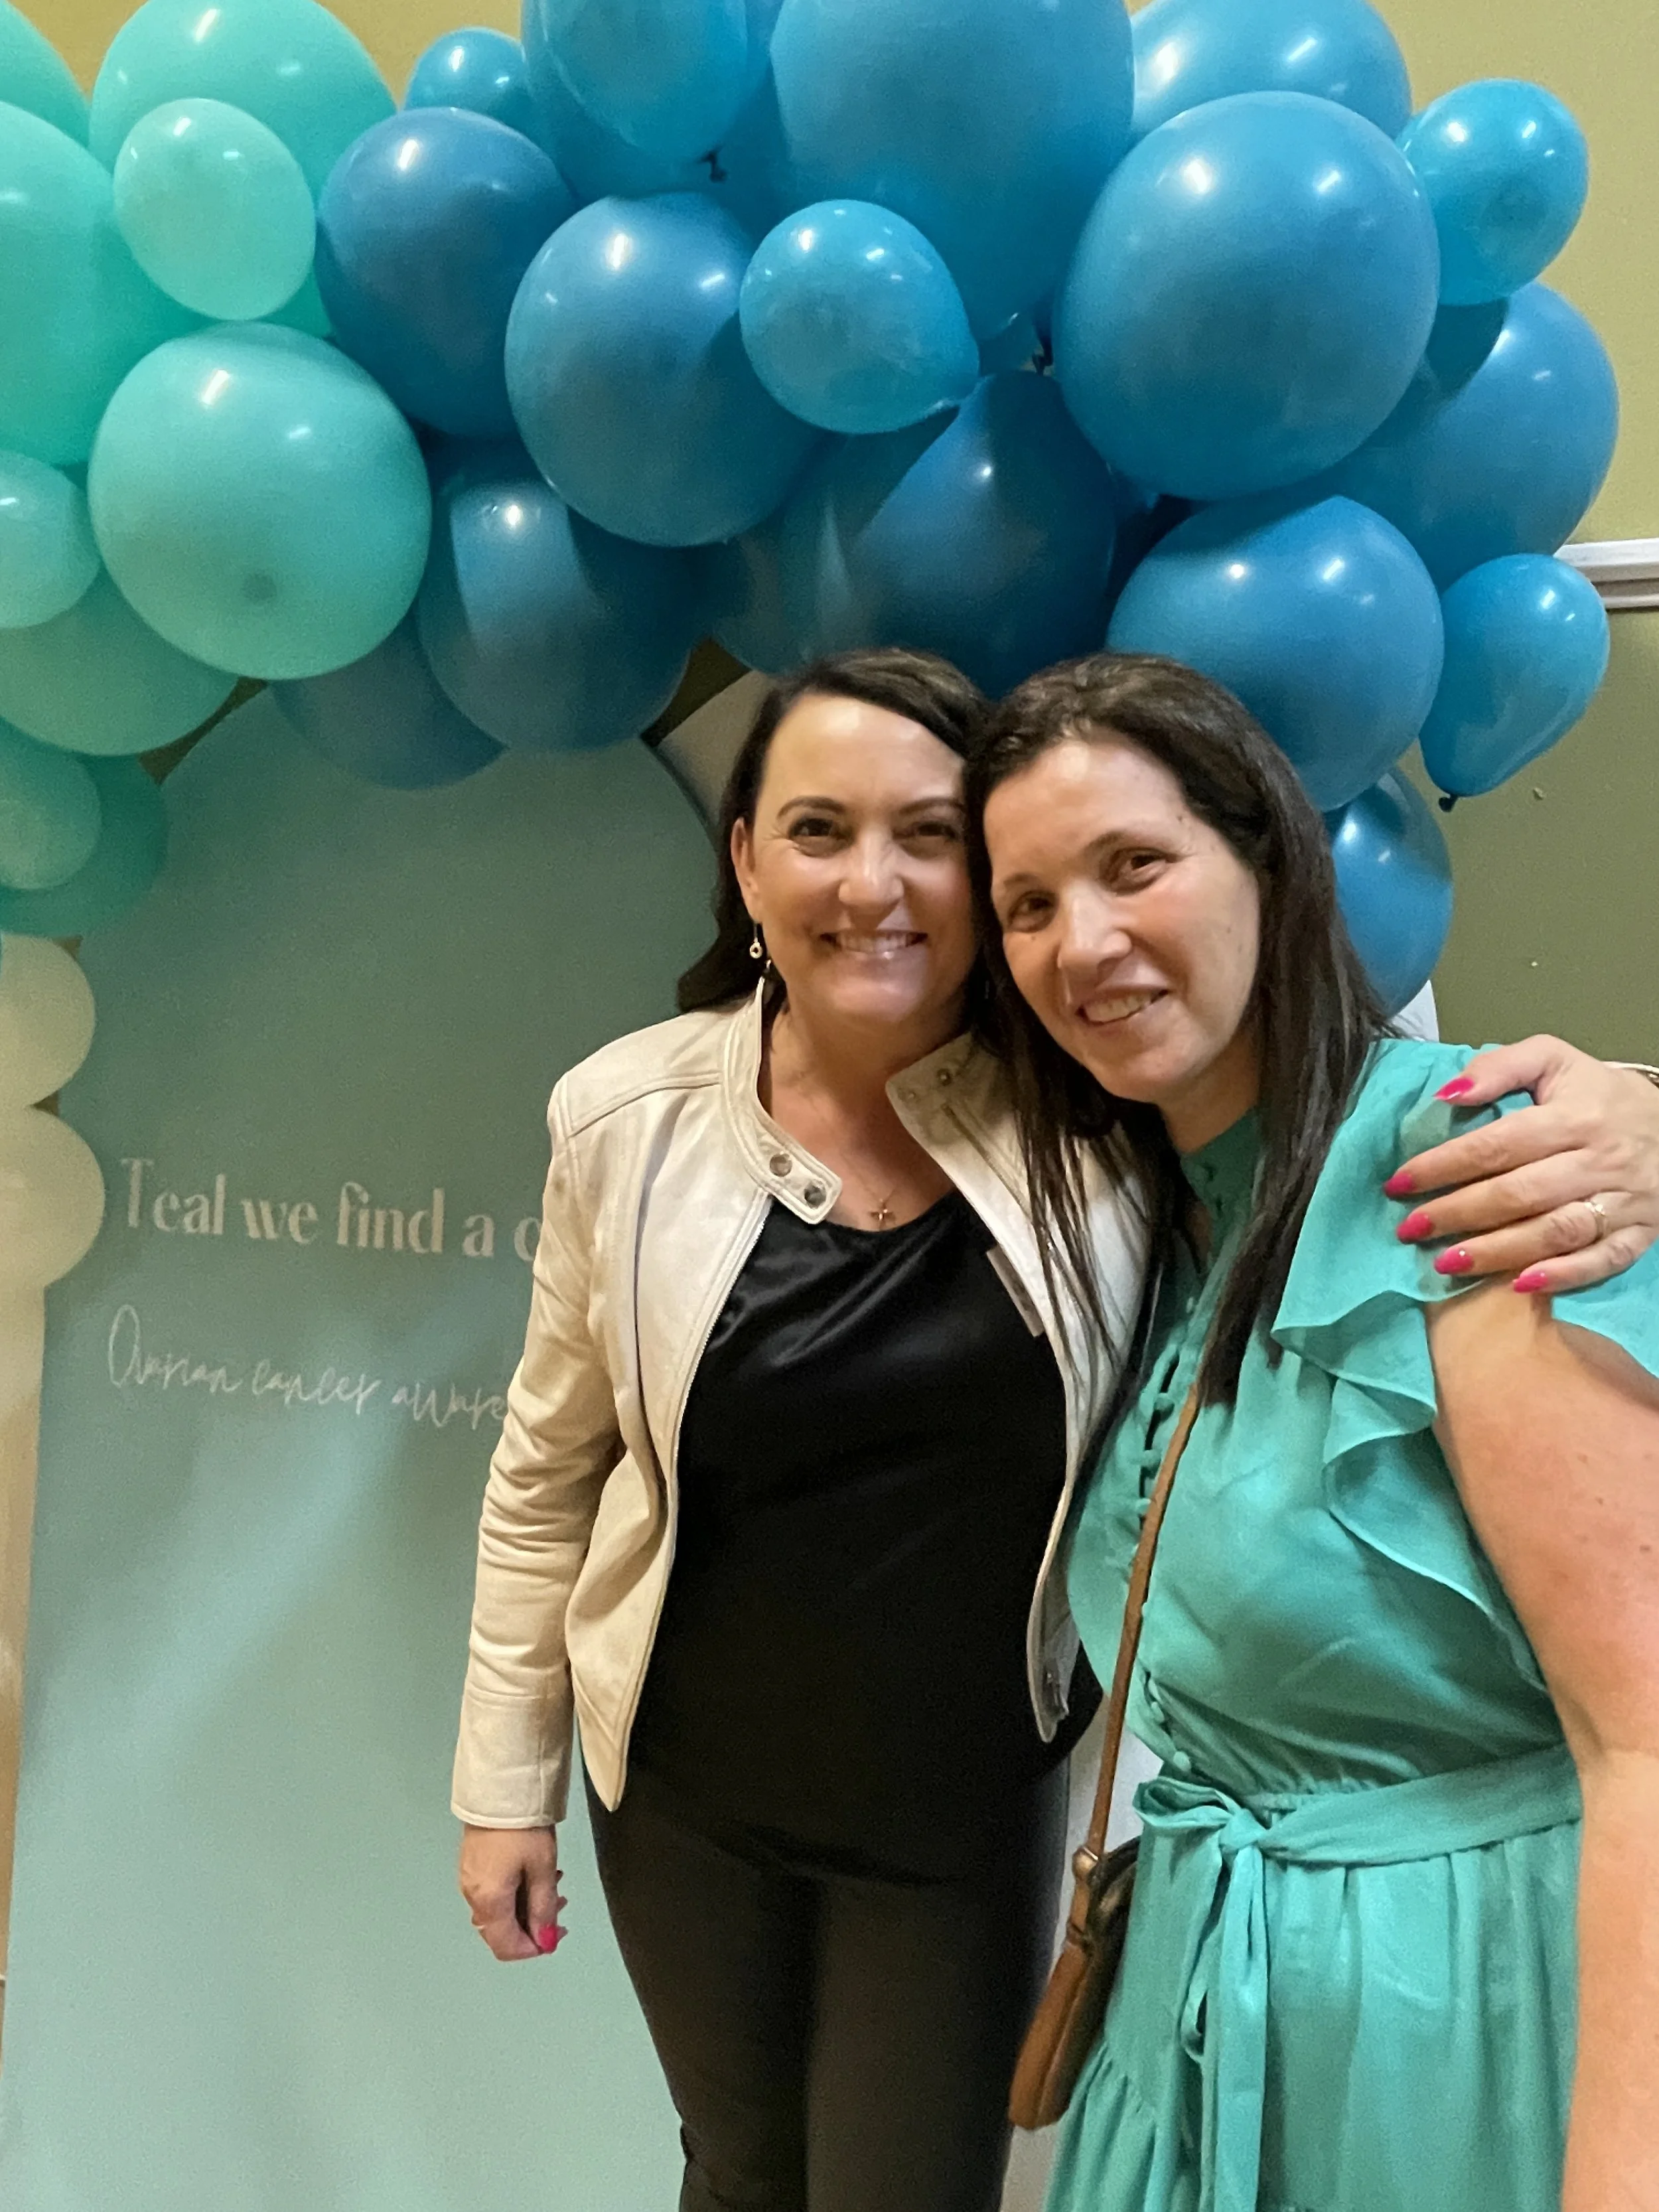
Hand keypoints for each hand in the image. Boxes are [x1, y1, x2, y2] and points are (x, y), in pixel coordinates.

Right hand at [459, 1824, 565, 1961]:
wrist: (499, 1787)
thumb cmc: (524, 1829)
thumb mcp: (542, 1868)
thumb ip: (544, 1908)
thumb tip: (545, 1941)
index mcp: (489, 1902)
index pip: (506, 1947)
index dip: (533, 1948)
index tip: (558, 1933)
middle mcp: (473, 1897)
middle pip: (501, 1931)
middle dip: (532, 1926)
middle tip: (560, 1904)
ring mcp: (468, 1880)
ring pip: (498, 1912)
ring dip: (526, 1908)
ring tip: (553, 1884)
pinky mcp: (471, 1865)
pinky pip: (492, 1893)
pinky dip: (515, 1894)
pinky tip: (533, 1873)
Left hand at [1387, 1037, 1658, 1292]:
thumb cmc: (1596, 1093)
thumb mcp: (1553, 1059)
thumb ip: (1500, 1067)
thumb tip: (1447, 1094)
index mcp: (1575, 1116)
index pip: (1500, 1144)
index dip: (1445, 1165)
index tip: (1399, 1182)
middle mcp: (1600, 1160)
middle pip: (1521, 1193)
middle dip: (1459, 1213)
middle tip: (1410, 1228)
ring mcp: (1623, 1201)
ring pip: (1556, 1232)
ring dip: (1498, 1251)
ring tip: (1446, 1262)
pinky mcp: (1640, 1232)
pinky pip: (1603, 1260)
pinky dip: (1564, 1275)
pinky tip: (1520, 1284)